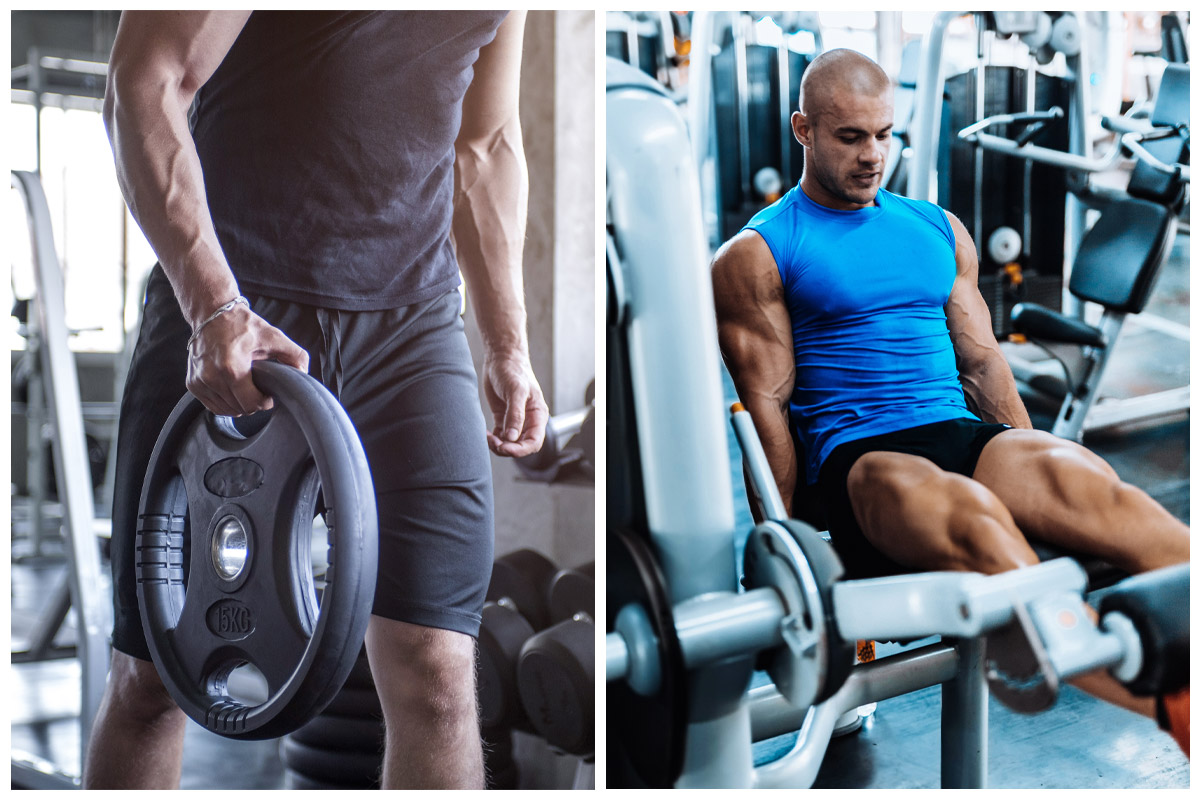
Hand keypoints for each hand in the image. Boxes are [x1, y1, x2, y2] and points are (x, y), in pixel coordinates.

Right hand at [186, 304, 308, 415]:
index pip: (251, 404)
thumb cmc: (243, 325)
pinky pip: (213, 406)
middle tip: (258, 388)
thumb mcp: (274, 336)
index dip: (264, 402)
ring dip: (238, 404)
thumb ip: (295, 355)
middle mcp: (212, 377)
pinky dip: (225, 403)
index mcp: (232, 368)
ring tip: (245, 387)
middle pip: (240, 409)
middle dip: (253, 402)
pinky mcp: (192, 383)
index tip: (268, 392)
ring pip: (226, 410)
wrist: (212, 312)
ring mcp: (200, 381)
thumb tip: (303, 374)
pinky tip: (233, 390)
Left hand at [483, 350, 547, 457]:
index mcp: (537, 415)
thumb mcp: (516, 391)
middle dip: (508, 448)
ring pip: (509, 443)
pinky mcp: (503, 418)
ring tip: (487, 437)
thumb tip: (511, 438)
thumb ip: (515, 415)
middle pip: (521, 446)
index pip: (534, 442)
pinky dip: (492, 440)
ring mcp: (515, 420)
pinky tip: (484, 434)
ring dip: (498, 445)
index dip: (521, 450)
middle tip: (494, 442)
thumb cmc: (513, 370)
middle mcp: (528, 420)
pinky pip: (499, 437)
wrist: (501, 358)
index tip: (506, 447)